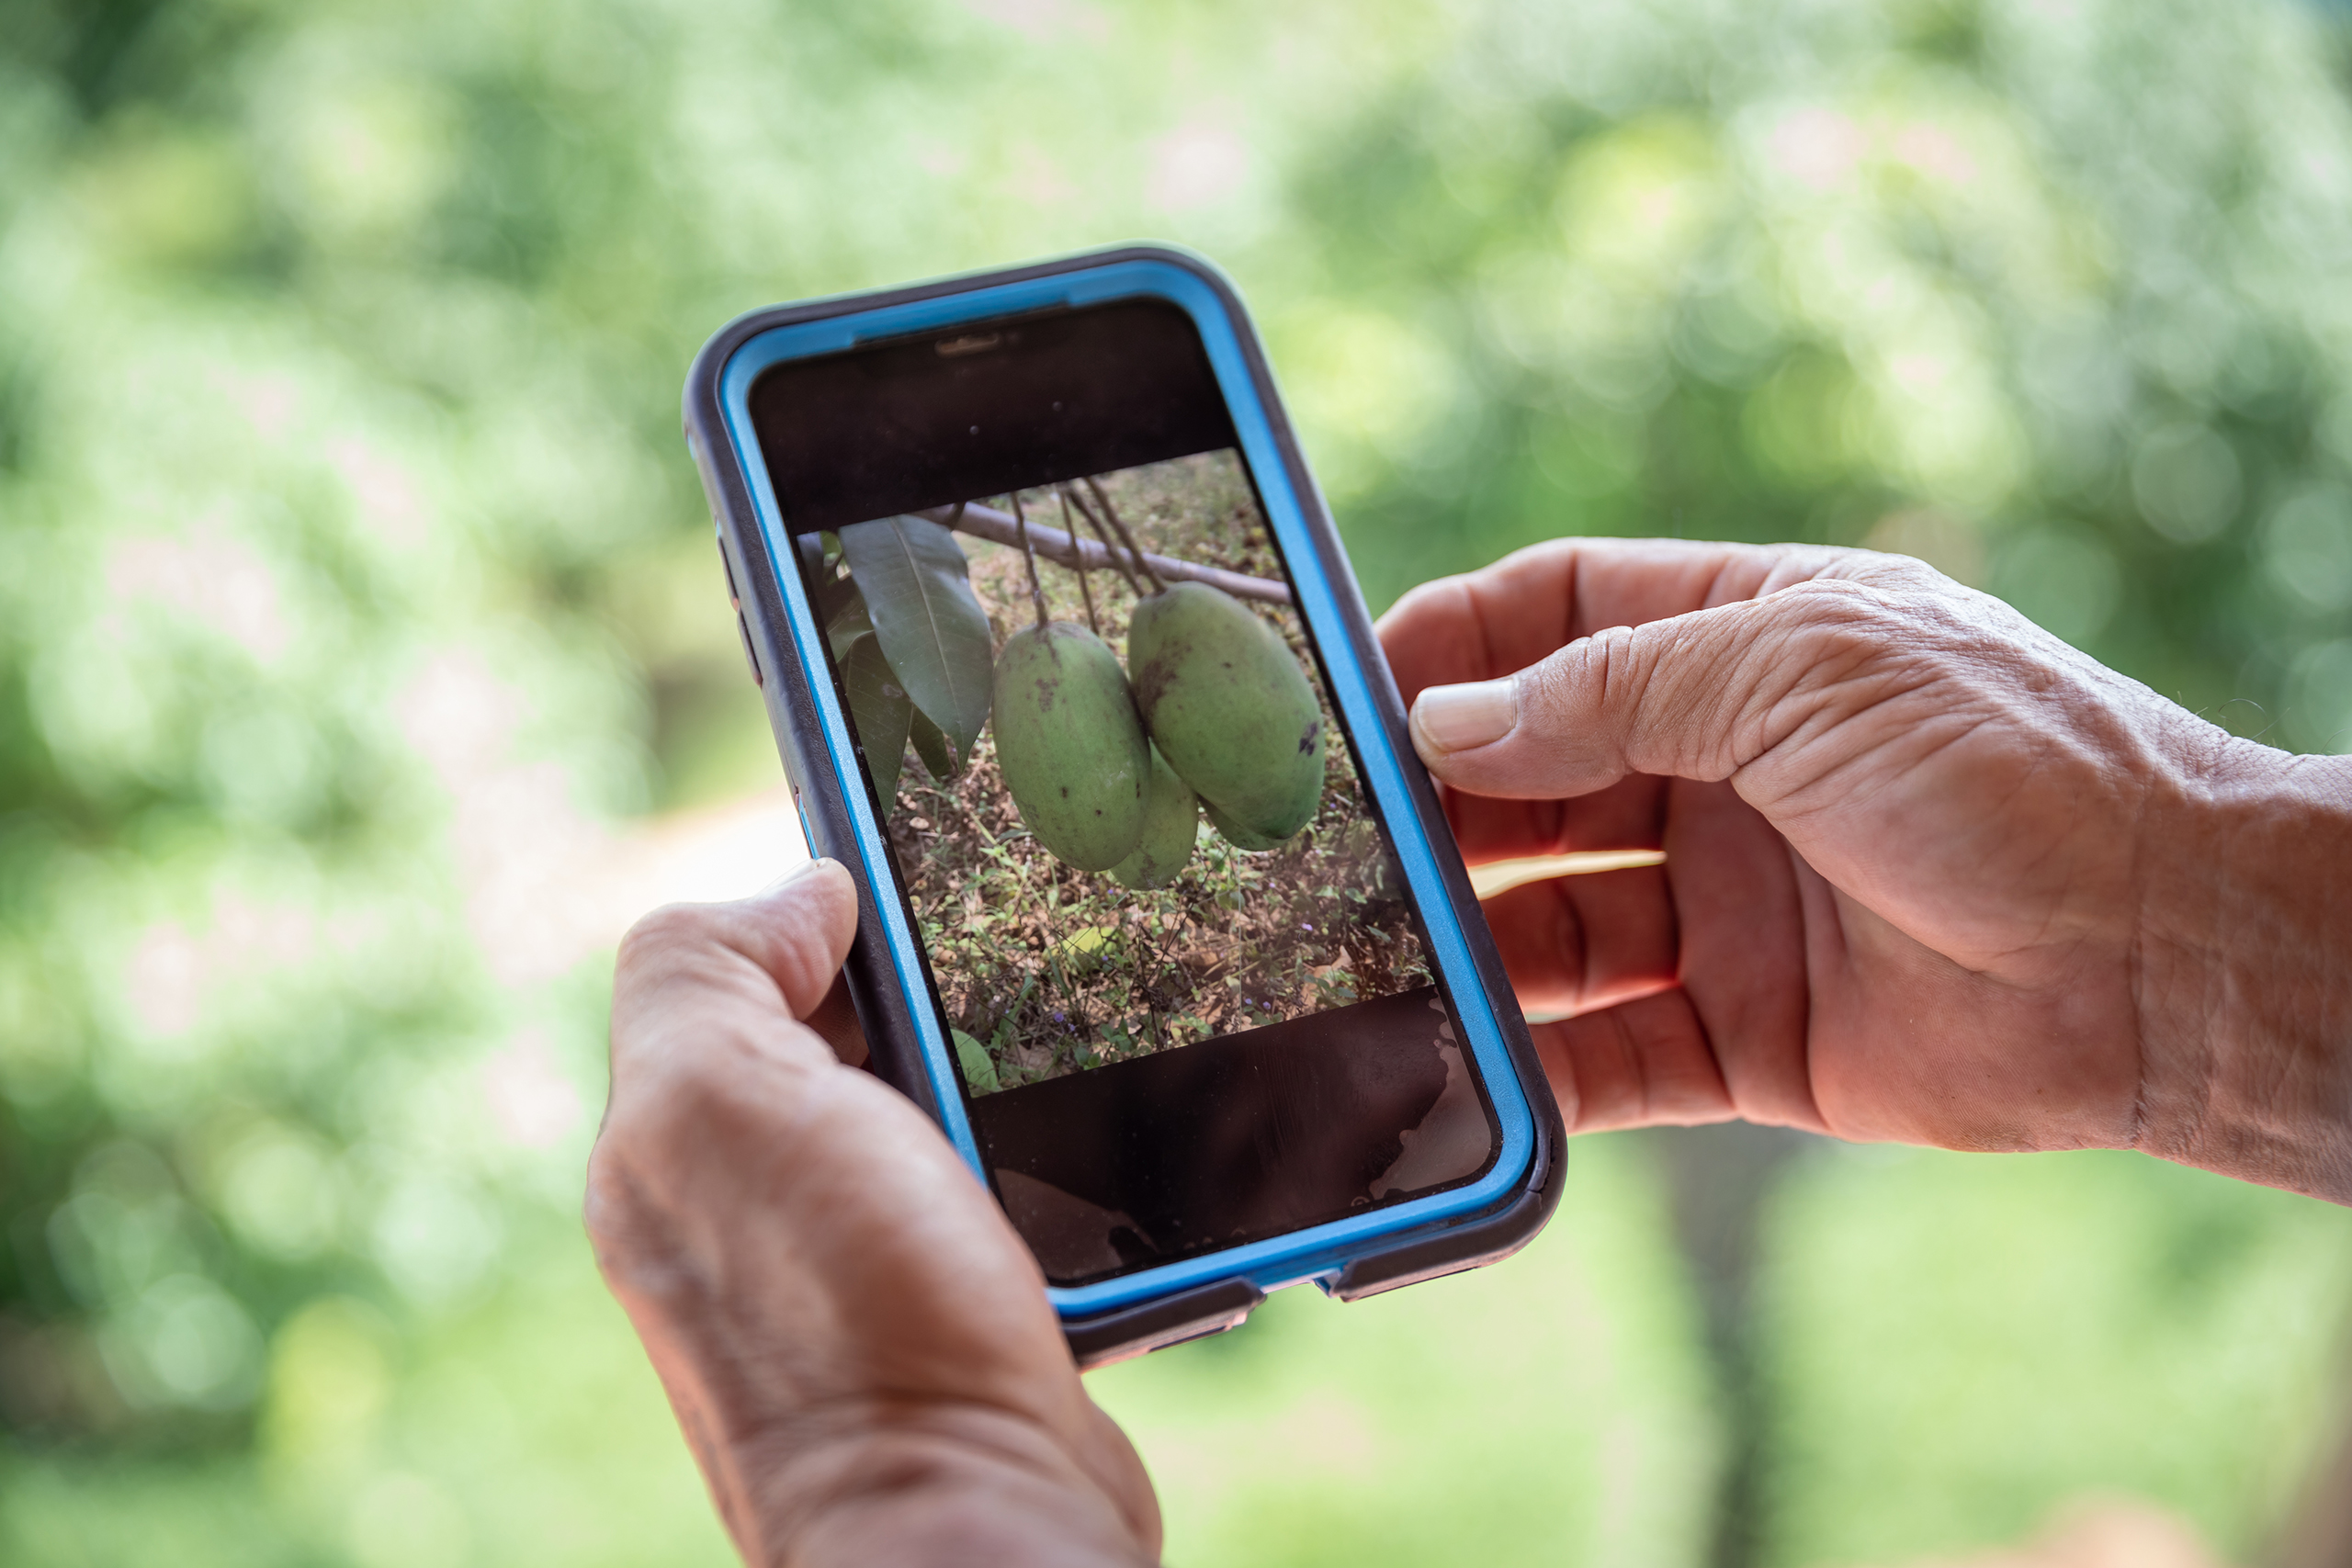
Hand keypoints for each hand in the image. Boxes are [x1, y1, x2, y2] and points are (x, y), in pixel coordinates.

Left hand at [586, 860, 1158, 1566]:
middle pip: (854, 1023)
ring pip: (947, 1102)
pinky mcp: (969, 1309)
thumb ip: (710, 966)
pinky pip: (1015, 1189)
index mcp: (680, 1137)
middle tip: (1014, 971)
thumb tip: (800, 888)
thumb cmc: (848, 1322)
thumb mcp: (718, 1100)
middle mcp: (758, 1200)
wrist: (980, 1521)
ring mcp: (865, 1262)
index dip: (821, 900)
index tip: (926, 863)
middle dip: (936, 987)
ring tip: (1069, 1058)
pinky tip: (1094, 1157)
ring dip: (1008, 1075)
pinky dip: (1057, 1163)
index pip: (739, 960)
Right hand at [1379, 539, 2351, 1200]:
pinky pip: (1606, 1054)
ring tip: (1379, 955)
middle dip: (1438, 806)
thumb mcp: (1800, 673)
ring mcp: (1722, 909)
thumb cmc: (2012, 767)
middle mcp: (1720, 774)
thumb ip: (1614, 692)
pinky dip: (1534, 1063)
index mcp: (1741, 648)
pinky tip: (1462, 1061)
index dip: (1452, 646)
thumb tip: (1449, 720)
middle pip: (1529, 779)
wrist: (2172, 953)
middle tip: (1341, 840)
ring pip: (1548, 924)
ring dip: (1466, 939)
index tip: (1348, 686)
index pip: (1556, 620)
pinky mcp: (1739, 1036)